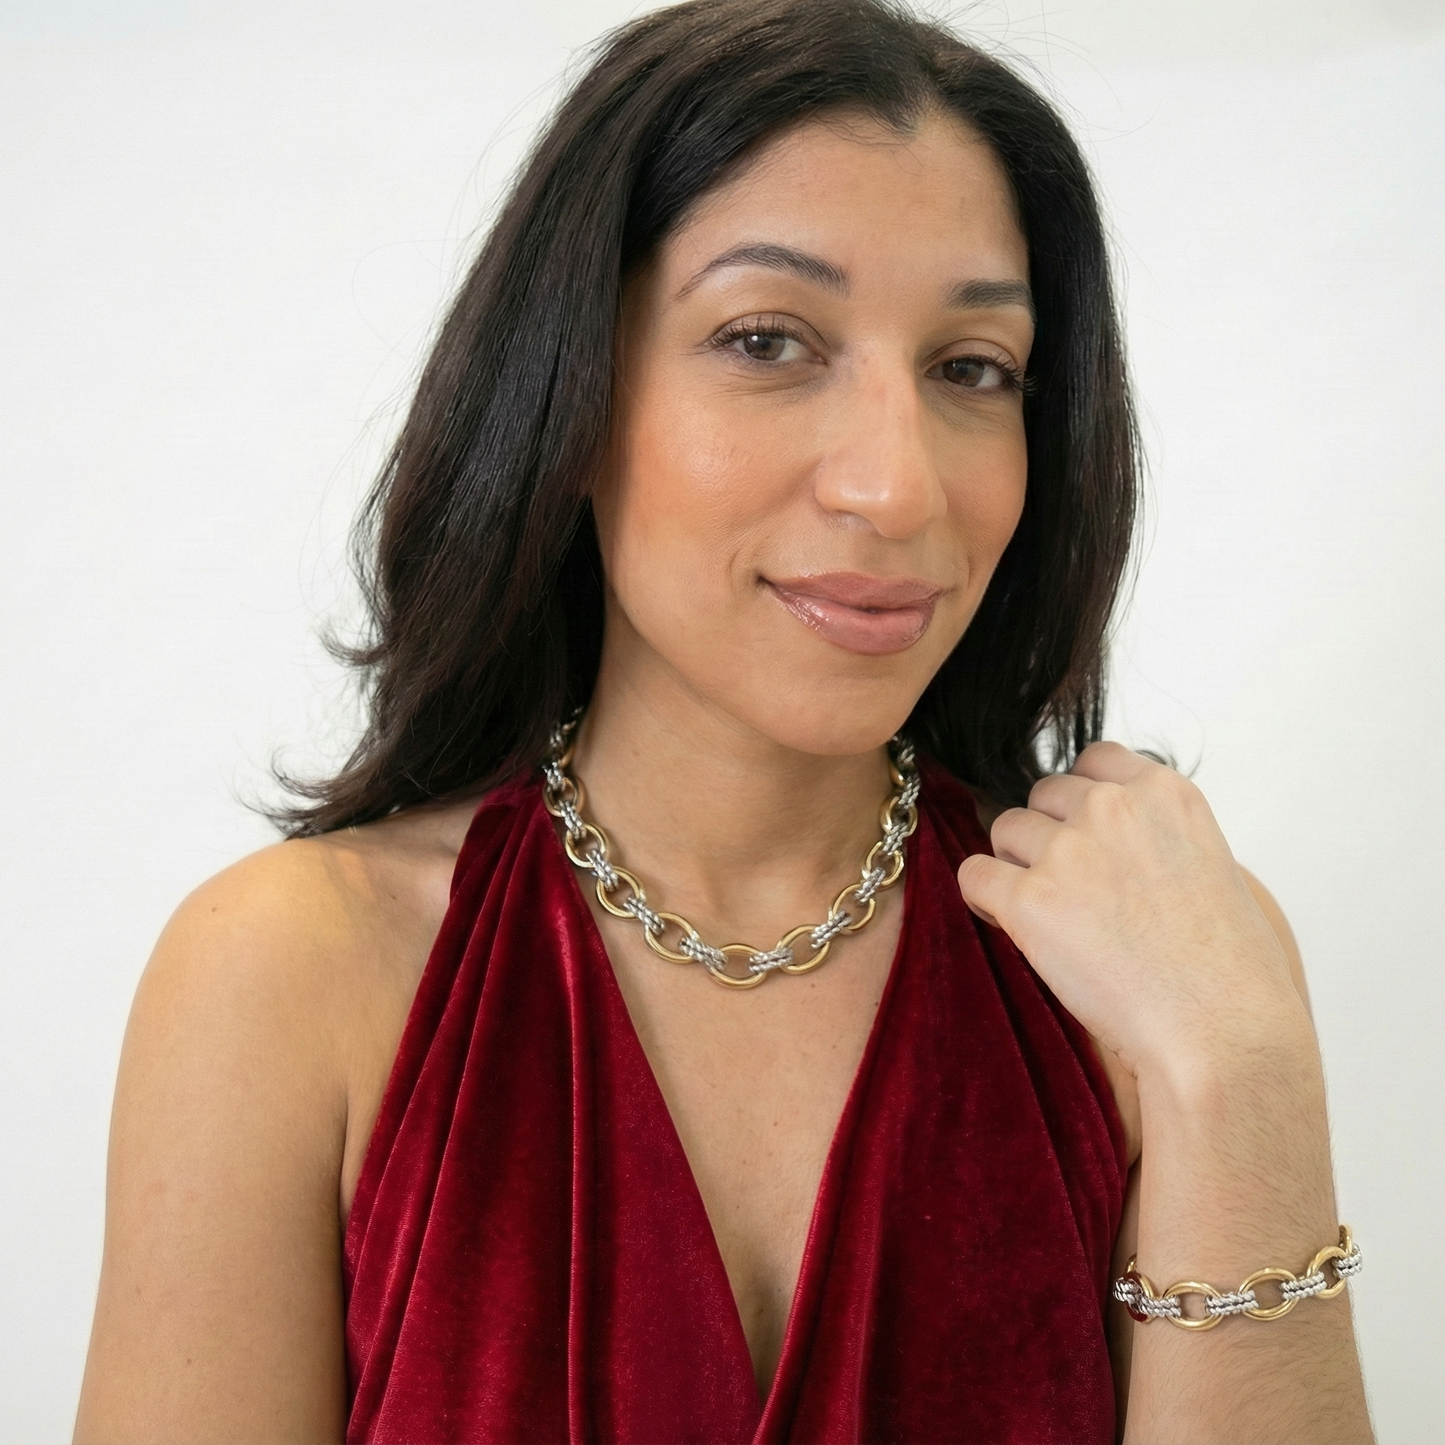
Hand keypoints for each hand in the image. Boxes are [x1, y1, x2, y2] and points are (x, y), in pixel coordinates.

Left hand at [957, 742, 1305, 1079]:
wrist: (1222, 1033)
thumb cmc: (1228, 971)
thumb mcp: (1212, 867)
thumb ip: (1156, 836)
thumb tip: (1110, 842)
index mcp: (1166, 793)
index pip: (1094, 759)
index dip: (1082, 801)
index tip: (1090, 838)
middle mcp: (1113, 807)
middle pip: (1043, 794)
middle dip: (1049, 835)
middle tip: (1074, 891)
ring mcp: (1069, 850)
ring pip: (1005, 829)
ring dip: (1017, 866)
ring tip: (1052, 916)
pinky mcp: (1029, 898)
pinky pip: (974, 874)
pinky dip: (984, 898)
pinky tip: (1011, 925)